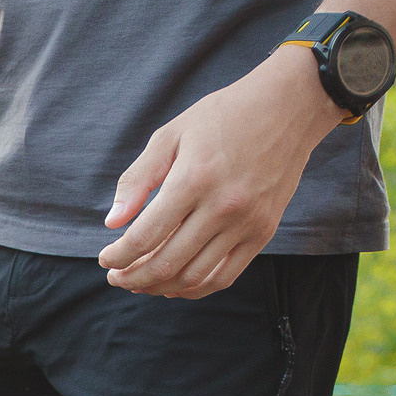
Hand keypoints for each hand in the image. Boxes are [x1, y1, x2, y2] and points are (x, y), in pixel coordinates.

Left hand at [98, 44, 346, 297]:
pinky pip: (225, 276)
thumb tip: (112, 223)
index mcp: (194, 179)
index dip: (118, 256)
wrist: (290, 106)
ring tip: (140, 282)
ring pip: (194, 277)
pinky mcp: (264, 231)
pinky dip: (195, 288)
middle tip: (116, 277)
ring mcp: (247, 223)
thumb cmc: (224, 116)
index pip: (145, 236)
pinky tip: (174, 286)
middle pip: (166, 263)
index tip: (105, 259)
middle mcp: (223, 206)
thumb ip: (138, 179)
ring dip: (160, 287)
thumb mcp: (172, 134)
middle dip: (133, 277)